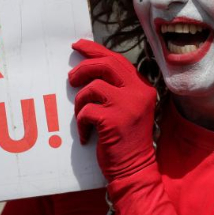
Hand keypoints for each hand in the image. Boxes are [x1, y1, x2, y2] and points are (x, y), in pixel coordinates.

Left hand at [69, 39, 156, 180]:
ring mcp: (128, 105)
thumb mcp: (129, 108)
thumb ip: (116, 88)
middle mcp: (139, 92)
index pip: (117, 60)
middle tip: (71, 78)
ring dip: (81, 102)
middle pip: (105, 65)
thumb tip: (87, 66)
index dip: (95, 50)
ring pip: (93, 87)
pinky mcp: (114, 120)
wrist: (134, 169)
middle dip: (83, 68)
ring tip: (83, 116)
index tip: (78, 46)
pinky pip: (86, 111)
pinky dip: (81, 122)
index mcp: (143, 87)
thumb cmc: (126, 139)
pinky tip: (87, 135)